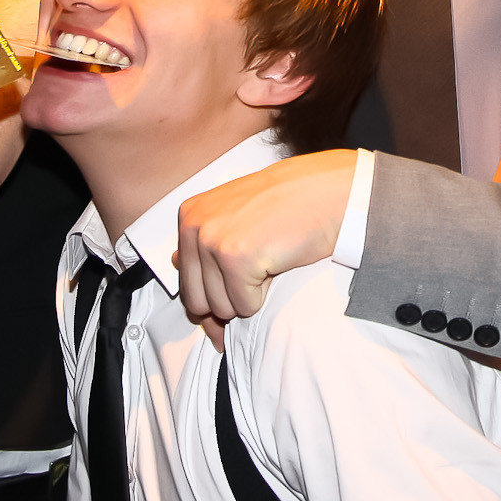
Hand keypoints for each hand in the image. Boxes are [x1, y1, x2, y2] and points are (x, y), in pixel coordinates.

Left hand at [176, 149, 357, 322]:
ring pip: (221, 307)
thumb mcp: (235, 213)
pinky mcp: (235, 258)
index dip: (212, 296)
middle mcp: (194, 226)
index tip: (234, 294)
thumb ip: (202, 239)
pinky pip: (244, 306)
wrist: (329, 192)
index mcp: (190, 215)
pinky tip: (275, 265)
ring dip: (248, 297)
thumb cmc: (289, 203)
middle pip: (197, 301)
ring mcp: (212, 241)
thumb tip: (172, 264)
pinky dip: (263, 297)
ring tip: (267, 262)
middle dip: (228, 301)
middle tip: (257, 276)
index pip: (185, 282)